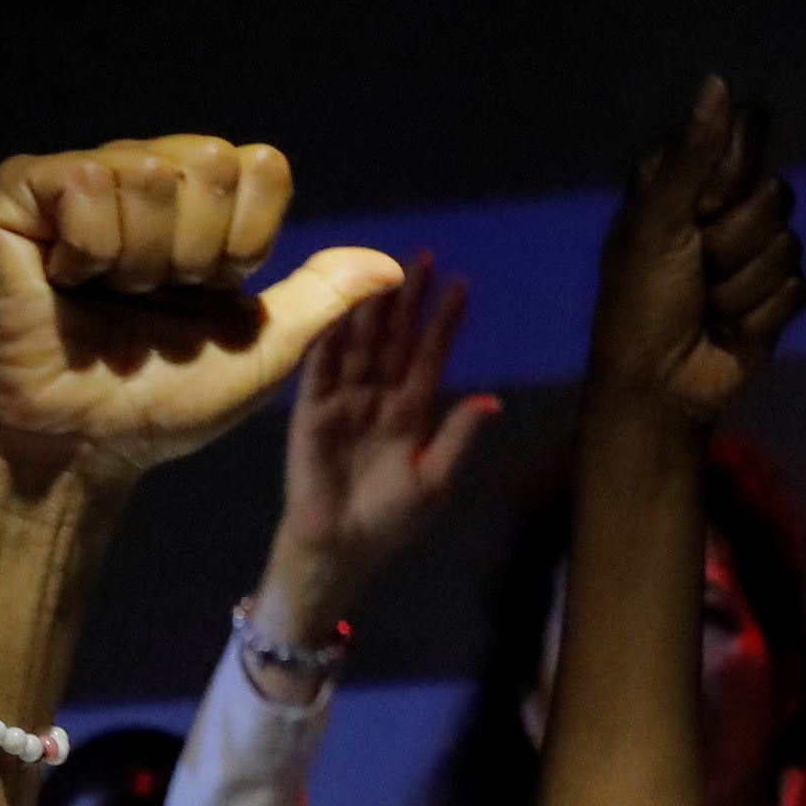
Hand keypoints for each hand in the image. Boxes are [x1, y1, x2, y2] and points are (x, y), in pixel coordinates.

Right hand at [0, 135, 403, 493]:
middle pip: (211, 161)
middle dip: (195, 254)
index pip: (262, 166)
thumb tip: (392, 268)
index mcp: (202, 205)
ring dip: (138, 262)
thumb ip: (320, 300)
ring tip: (104, 296)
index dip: (247, 241)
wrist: (82, 446)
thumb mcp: (259, 354)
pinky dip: (88, 249)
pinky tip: (64, 280)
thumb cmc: (160, 403)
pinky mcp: (21, 191)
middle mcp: (144, 175)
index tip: (208, 292)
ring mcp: (80, 178)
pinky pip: (82, 181)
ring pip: (148, 172)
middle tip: (153, 298)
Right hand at [263, 252, 496, 630]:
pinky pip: (321, 366)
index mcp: (410, 410)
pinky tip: (341, 306)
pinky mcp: (312, 409)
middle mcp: (378, 395)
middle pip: (394, 336)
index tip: (460, 285)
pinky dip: (330, 336)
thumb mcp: (434, 478)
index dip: (444, 321)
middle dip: (408, 298)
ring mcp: (344, 398)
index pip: (429, 353)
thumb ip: (458, 434)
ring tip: (385, 269)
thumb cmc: (389, 521)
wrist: (341, 549)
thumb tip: (493, 399)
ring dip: (372, 306)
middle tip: (423, 257)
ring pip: (360, 342)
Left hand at [584, 77, 805, 437]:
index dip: (733, 171)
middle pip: (775, 192)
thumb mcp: (657, 224)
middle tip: (694, 268)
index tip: (699, 206)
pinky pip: (797, 290)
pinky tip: (728, 329)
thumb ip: (692, 155)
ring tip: (705, 305)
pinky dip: (759, 317)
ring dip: (741, 286)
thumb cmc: (639, 304)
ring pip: (788, 245)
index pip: (748, 131)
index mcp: (685, 173)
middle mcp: (722, 205)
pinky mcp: (775, 296)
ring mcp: (752, 251)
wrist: (655, 389)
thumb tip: (718, 80)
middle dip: (733, 241)